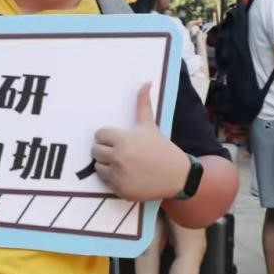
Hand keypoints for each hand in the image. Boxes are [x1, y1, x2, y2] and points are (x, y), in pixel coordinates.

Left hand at [93, 84, 190, 202]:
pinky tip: (127, 175)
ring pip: (98, 167)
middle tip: (119, 151)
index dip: (108, 136)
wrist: (178, 176)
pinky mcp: (120, 191)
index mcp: (124, 140)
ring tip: (122, 163)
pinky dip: (113, 179)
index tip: (118, 139)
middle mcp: (119, 158)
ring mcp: (119, 176)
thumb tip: (145, 83)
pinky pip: (106, 182)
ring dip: (106, 165)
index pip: (99, 135)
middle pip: (95, 151)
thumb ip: (143, 105)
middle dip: (105, 150)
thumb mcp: (150, 127)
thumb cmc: (162, 149)